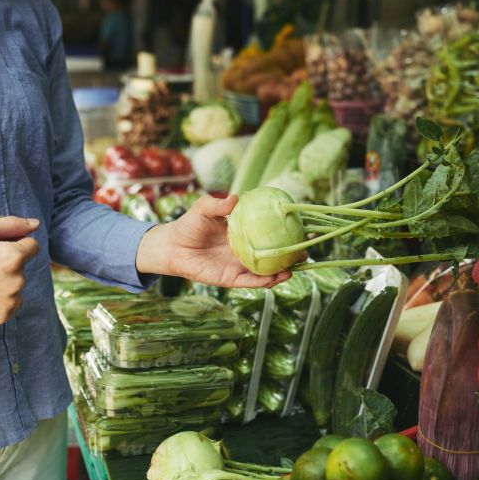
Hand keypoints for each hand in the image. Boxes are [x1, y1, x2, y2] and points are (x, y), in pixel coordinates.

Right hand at [0, 216, 39, 324]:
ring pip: (17, 284)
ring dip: (5, 281)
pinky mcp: (3, 316)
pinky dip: (1, 298)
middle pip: (23, 266)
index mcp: (14, 257)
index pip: (31, 246)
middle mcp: (17, 280)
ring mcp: (10, 300)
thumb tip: (36, 224)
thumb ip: (11, 224)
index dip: (14, 244)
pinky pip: (12, 302)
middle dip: (7, 262)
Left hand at [136, 195, 292, 287]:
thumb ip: (219, 204)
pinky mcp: (230, 279)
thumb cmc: (189, 224)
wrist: (172, 246)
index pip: (269, 231)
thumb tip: (236, 198)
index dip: (286, 230)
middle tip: (307, 248)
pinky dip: (265, 281)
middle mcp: (245, 250)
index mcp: (244, 233)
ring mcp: (239, 265)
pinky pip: (251, 282)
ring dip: (282, 270)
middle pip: (273, 253)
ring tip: (296, 265)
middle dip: (291, 253)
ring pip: (266, 271)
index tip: (302, 226)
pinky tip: (277, 277)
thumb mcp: (204, 209)